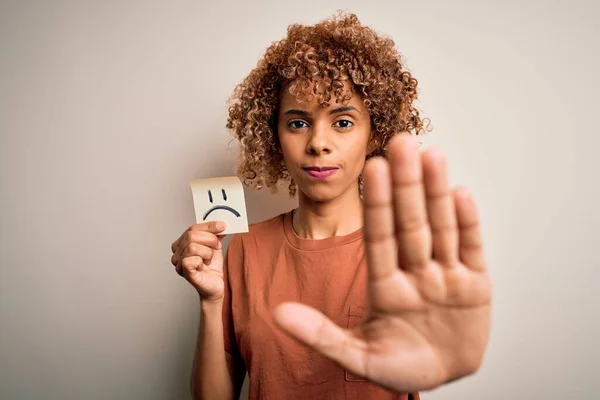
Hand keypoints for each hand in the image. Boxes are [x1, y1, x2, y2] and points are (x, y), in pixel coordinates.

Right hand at [170, 221, 226, 301]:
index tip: (222, 225)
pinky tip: (203, 266)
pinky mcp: (183, 271)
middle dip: (210, 239)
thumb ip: (215, 234)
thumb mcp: (215, 246)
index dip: (208, 226)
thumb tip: (220, 224)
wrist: (215, 285)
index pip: (192, 228)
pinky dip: (202, 261)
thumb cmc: (212, 267)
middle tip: (216, 246)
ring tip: (209, 259)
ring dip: (207, 252)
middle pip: (191, 235)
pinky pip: (191, 259)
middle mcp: (177, 252)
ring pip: (192, 246)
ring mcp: (178, 263)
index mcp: (182, 243)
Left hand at [273, 135, 491, 392]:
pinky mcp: (475, 285)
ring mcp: (445, 277)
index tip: (371, 167)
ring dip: (436, 192)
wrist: (443, 377)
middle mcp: (414, 273)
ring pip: (440, 227)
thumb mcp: (358, 356)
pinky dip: (467, 223)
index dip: (377, 203)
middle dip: (406, 184)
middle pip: (409, 223)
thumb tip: (277, 314)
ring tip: (431, 155)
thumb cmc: (400, 367)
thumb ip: (320, 334)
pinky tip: (460, 192)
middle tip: (401, 142)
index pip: (378, 237)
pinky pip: (470, 249)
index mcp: (384, 286)